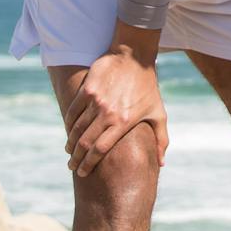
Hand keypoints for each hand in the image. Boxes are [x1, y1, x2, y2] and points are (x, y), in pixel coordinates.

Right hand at [66, 47, 167, 176]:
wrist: (134, 57)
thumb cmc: (148, 86)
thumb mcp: (158, 113)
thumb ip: (161, 139)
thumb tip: (161, 163)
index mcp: (124, 123)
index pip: (100, 150)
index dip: (89, 164)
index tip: (82, 173)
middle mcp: (108, 114)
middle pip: (85, 143)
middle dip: (76, 159)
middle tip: (72, 167)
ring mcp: (96, 101)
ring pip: (76, 128)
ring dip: (70, 143)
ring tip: (69, 152)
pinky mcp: (87, 89)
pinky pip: (72, 110)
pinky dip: (68, 123)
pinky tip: (69, 131)